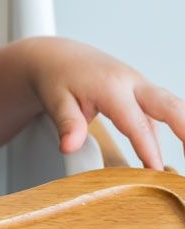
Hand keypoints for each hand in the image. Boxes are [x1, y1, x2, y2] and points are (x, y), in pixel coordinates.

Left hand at [26, 37, 184, 169]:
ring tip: (183, 166)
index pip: (135, 123)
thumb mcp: (55, 100)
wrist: (56, 56)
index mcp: (111, 86)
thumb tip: (68, 147)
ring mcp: (140, 86)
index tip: (156, 172)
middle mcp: (132, 82)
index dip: (148, 149)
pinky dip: (175, 128)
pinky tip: (174, 152)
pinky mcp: (142, 91)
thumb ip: (67, 124)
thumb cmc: (56, 77)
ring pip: (172, 108)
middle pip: (172, 106)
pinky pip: (163, 111)